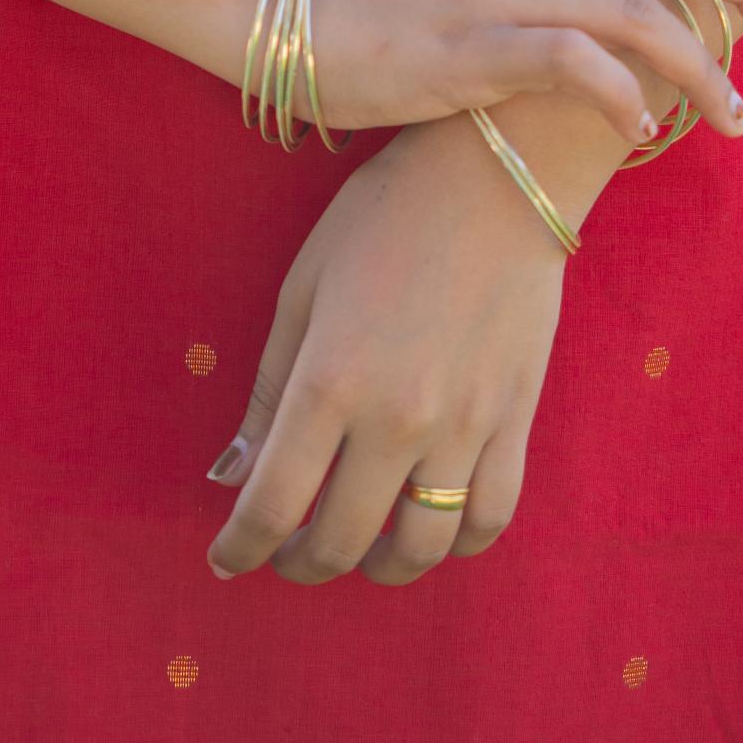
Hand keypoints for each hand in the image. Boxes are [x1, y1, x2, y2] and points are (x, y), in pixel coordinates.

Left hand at [203, 113, 569, 585]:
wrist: (497, 176)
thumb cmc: (385, 216)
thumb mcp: (305, 286)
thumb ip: (269, 387)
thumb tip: (231, 473)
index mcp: (329, 381)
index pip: (272, 504)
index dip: (241, 548)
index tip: (228, 560)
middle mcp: (395, 418)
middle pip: (341, 540)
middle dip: (303, 563)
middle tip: (289, 555)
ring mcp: (463, 426)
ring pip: (419, 547)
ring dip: (380, 566)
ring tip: (363, 551)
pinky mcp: (514, 420)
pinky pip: (488, 517)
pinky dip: (456, 542)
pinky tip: (432, 527)